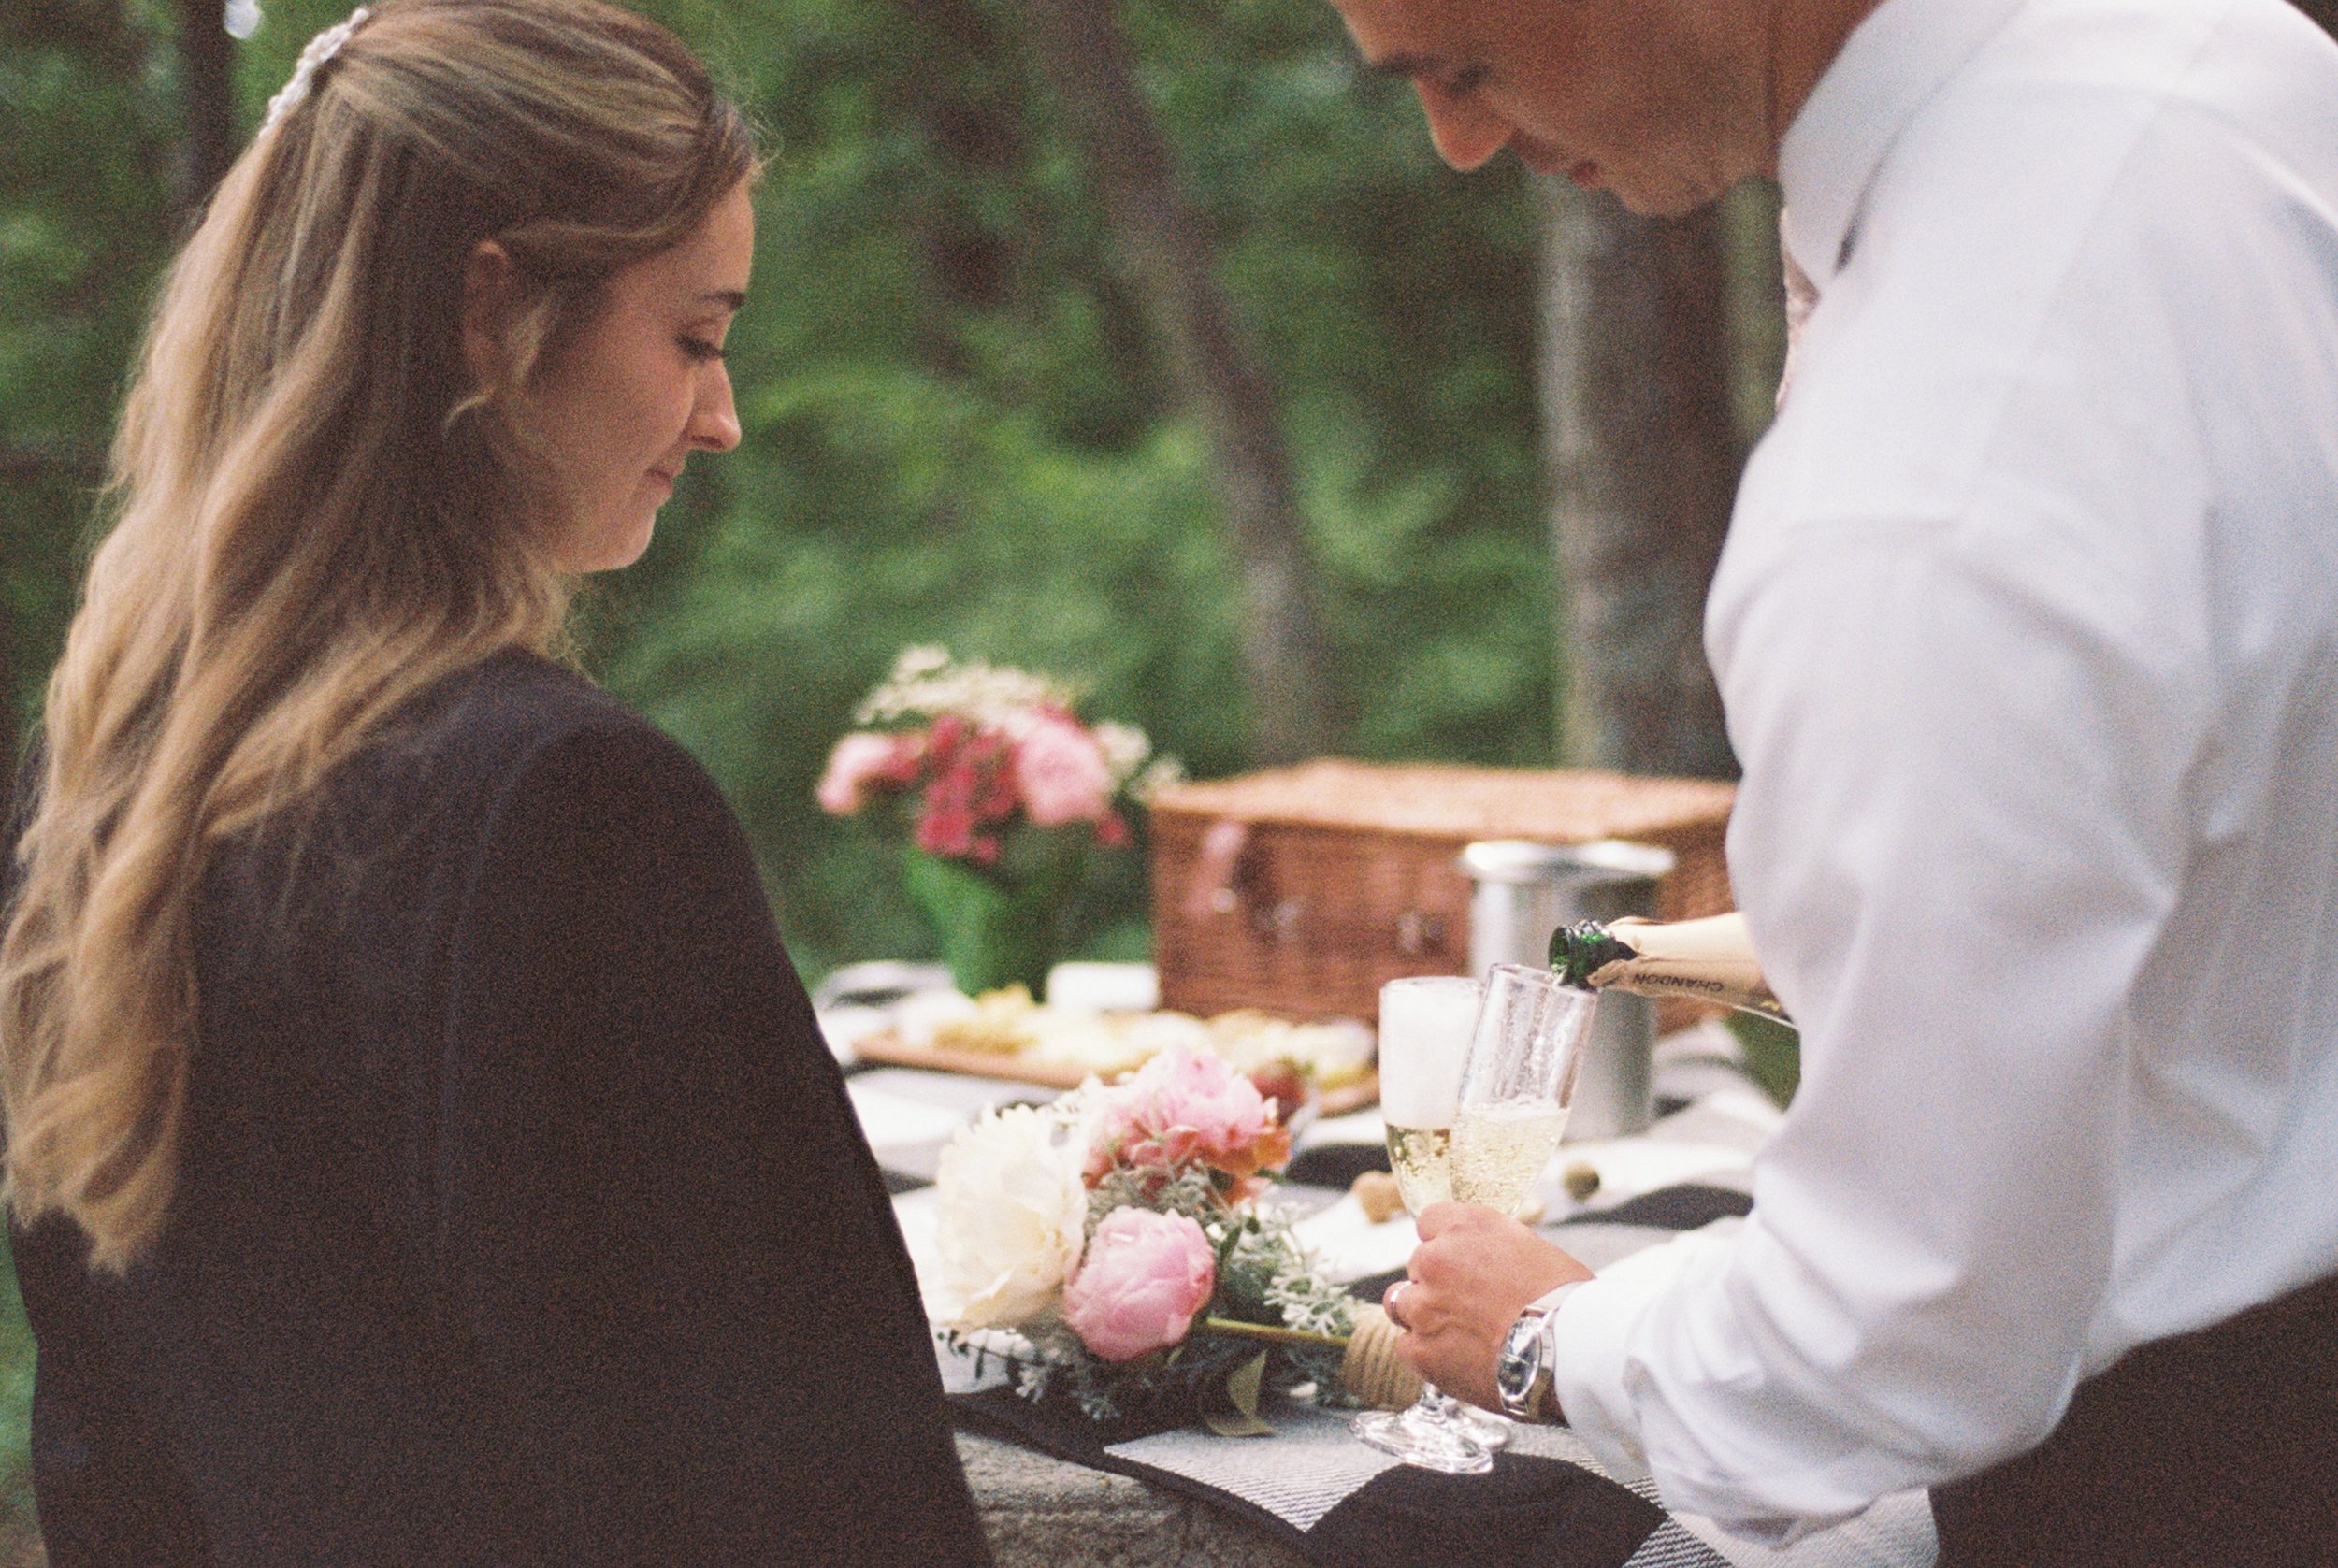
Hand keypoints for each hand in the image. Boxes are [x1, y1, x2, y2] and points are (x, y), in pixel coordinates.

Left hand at [1383, 1203, 1592, 1414]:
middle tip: (1469, 1307)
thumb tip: (1489, 1266)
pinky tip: (1455, 1361)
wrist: (1570, 1351)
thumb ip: (1496, 1252)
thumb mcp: (1534, 1252)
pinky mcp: (1421, 1349)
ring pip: (1400, 1303)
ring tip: (1455, 1334)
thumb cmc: (1569, 1303)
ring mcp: (1424, 1304)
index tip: (1459, 1262)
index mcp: (1468, 1226)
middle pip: (1417, 1265)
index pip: (1430, 1221)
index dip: (1445, 1244)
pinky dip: (1426, 1353)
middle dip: (1437, 1283)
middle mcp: (1437, 1257)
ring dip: (1422, 1315)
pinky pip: (1407, 1346)